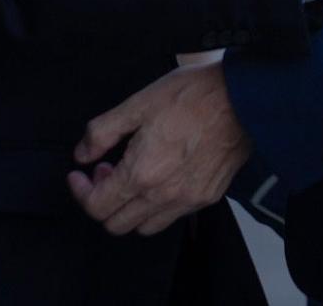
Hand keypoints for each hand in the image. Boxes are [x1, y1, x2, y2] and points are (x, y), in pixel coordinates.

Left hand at [69, 62, 250, 235]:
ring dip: (129, 209)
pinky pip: (172, 217)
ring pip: (144, 227)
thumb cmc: (192, 95)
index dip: (80, 191)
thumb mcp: (138, 103)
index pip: (97, 207)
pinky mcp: (207, 197)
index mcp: (141, 173)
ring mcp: (187, 200)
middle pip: (116, 224)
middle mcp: (163, 196)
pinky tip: (159, 177)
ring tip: (132, 176)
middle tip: (106, 170)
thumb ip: (102, 132)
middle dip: (102, 200)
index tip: (80, 173)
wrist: (242, 99)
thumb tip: (81, 153)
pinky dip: (156, 207)